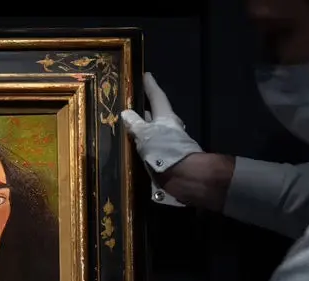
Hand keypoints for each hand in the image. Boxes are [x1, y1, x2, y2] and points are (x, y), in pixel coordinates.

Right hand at [121, 72, 204, 205]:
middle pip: (154, 114)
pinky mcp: (163, 157)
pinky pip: (149, 145)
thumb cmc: (165, 149)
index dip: (151, 86)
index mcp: (165, 117)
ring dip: (141, 127)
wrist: (182, 176)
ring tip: (126, 123)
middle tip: (130, 101)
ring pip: (151, 130)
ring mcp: (166, 143)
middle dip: (144, 108)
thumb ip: (135, 124)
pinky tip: (130, 145)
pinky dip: (140, 142)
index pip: (157, 97)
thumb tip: (126, 112)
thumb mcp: (146, 134)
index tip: (146, 75)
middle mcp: (167, 127)